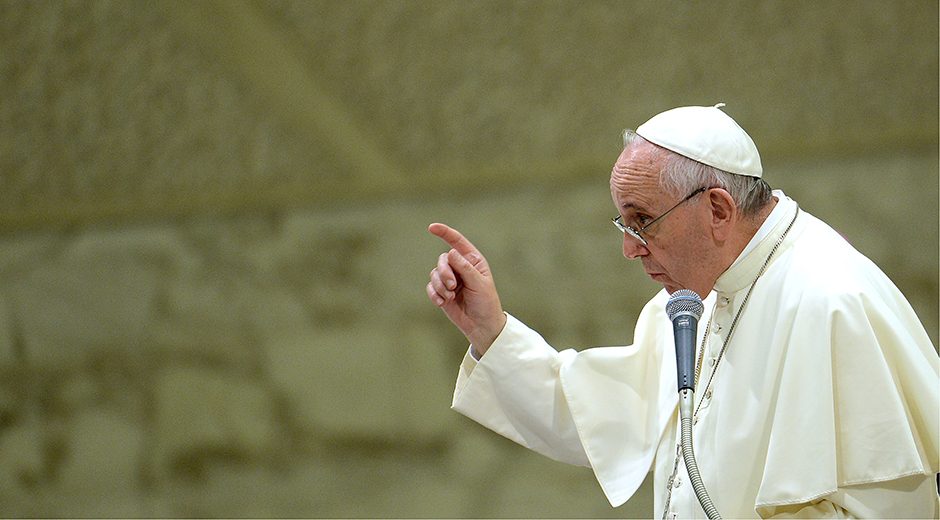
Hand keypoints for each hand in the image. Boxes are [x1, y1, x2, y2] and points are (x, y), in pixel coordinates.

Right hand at [426, 223, 506, 353]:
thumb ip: (464, 268)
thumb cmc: (486, 302)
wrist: (481, 325)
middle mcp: (460, 267)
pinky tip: (442, 303)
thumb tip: (451, 253)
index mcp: (472, 260)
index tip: (432, 227)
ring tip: (451, 297)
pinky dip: (434, 294)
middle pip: (443, 259)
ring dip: (440, 286)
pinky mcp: (442, 292)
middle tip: (453, 285)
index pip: (457, 242)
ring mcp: (450, 279)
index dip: (445, 233)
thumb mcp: (479, 283)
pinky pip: (430, 287)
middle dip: (445, 272)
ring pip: (434, 273)